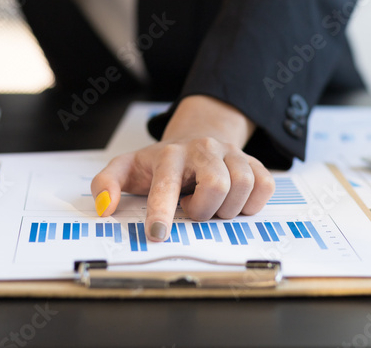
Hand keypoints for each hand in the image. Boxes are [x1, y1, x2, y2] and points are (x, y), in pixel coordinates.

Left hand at [90, 95, 275, 241]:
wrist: (196, 137)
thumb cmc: (160, 162)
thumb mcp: (127, 168)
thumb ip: (107, 183)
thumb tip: (105, 206)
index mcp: (169, 155)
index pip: (167, 185)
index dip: (162, 211)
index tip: (158, 233)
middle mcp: (203, 150)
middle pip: (218, 185)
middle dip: (206, 209)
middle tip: (192, 210)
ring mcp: (230, 154)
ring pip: (244, 186)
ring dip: (228, 208)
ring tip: (211, 205)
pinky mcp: (252, 161)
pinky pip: (264, 186)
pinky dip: (251, 202)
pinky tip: (234, 201)